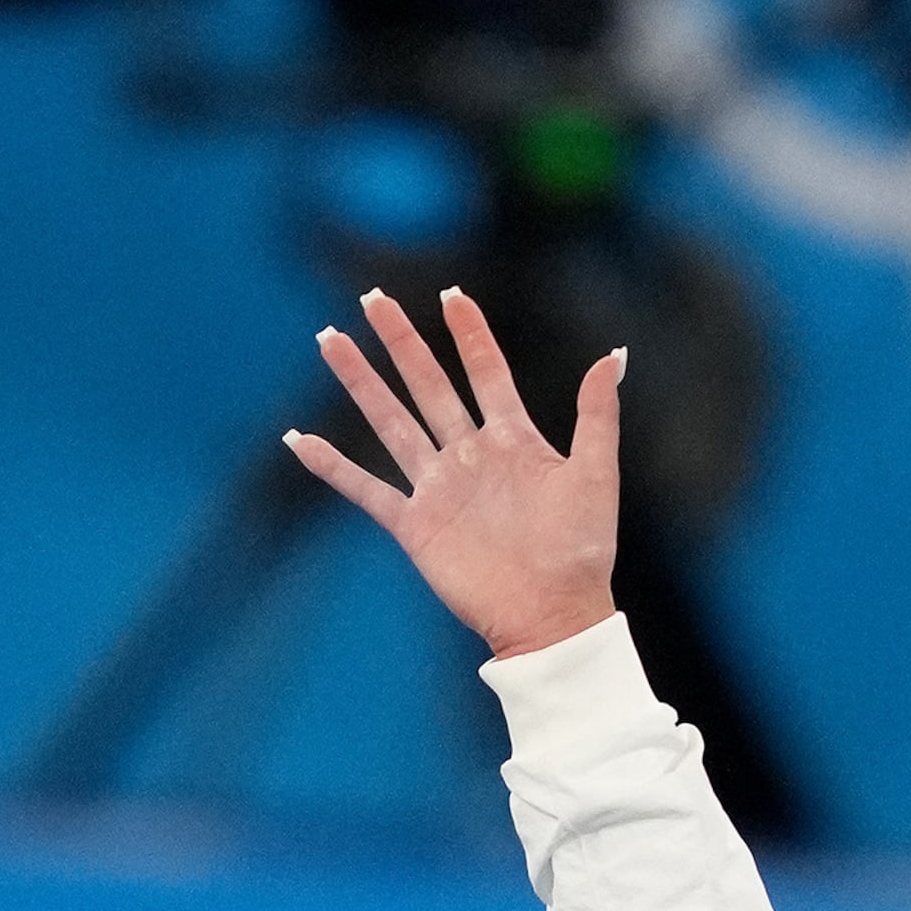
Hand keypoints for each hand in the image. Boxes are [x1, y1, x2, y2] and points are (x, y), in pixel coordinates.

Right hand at [285, 287, 622, 658]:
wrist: (554, 615)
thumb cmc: (581, 552)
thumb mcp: (596, 476)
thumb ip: (596, 415)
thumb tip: (611, 356)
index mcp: (512, 440)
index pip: (485, 372)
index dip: (469, 334)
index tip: (451, 295)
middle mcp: (469, 457)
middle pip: (428, 384)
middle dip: (401, 341)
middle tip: (373, 297)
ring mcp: (439, 489)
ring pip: (391, 422)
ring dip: (361, 382)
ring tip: (331, 341)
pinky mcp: (416, 526)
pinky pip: (366, 490)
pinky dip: (333, 468)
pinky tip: (300, 441)